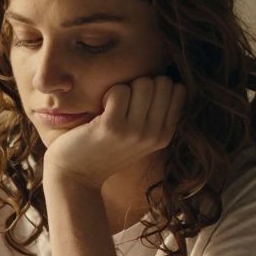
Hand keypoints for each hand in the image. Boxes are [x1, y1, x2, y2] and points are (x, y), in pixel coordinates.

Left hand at [43, 76, 186, 188]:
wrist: (76, 175)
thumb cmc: (106, 149)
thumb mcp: (141, 138)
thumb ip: (158, 115)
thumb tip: (171, 80)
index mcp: (165, 135)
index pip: (179, 90)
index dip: (158, 87)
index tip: (141, 102)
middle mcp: (154, 135)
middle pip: (162, 83)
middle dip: (141, 85)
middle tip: (124, 103)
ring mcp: (134, 132)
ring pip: (143, 83)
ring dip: (124, 88)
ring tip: (112, 107)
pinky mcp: (111, 127)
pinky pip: (119, 90)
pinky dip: (108, 94)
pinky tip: (101, 110)